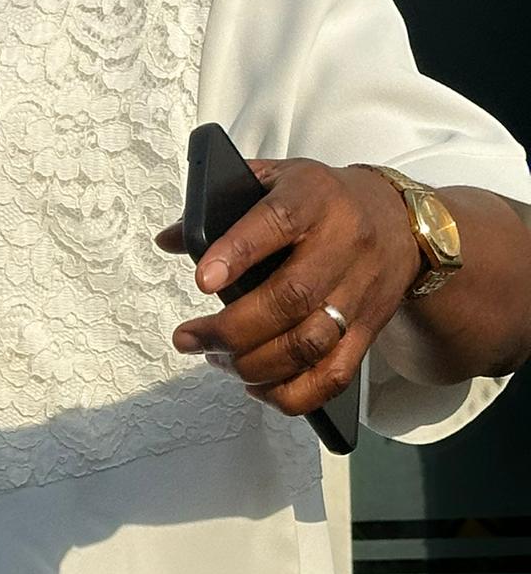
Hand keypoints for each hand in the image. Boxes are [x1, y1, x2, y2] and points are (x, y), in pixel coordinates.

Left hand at [163, 157, 419, 417]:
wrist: (402, 221)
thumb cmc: (326, 201)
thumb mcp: (277, 180)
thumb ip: (222, 203)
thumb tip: (171, 239)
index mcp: (314, 199)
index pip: (277, 221)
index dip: (239, 252)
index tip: (203, 280)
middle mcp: (343, 246)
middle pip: (291, 297)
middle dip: (232, 329)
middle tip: (190, 339)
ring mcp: (358, 292)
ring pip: (310, 343)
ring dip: (254, 364)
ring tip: (217, 360)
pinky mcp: (369, 330)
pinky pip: (334, 375)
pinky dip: (292, 393)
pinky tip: (257, 386)